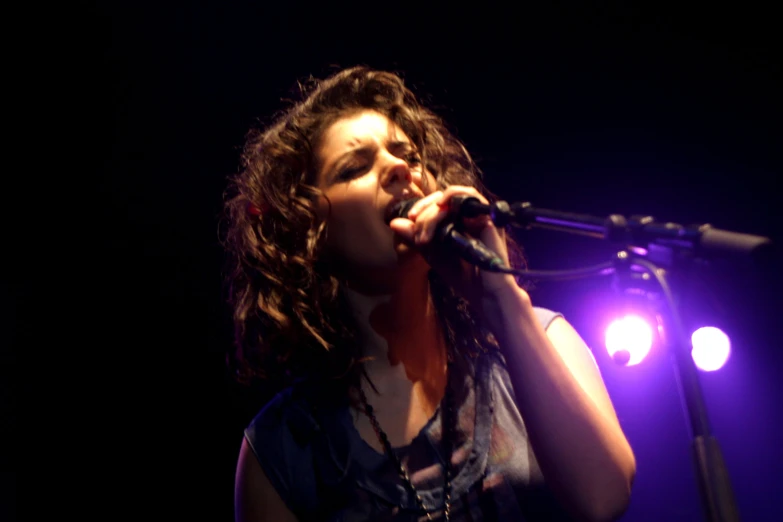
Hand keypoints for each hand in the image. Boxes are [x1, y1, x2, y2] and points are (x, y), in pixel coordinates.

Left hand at [388, 185, 526, 305]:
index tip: (409, 219)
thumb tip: (393, 223)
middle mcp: (467, 214)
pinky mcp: (487, 216)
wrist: (481, 291)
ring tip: (423, 221)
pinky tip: (442, 207)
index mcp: (455, 221)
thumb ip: (415, 237)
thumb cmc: (460, 274)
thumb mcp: (431, 253)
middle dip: (424, 213)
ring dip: (434, 208)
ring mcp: (478, 214)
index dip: (421, 207)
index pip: (436, 204)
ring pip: (452, 196)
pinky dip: (453, 196)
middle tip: (418, 233)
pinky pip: (469, 197)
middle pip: (441, 199)